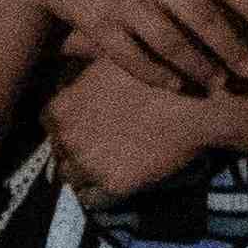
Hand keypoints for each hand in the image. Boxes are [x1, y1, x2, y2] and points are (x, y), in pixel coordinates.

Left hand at [38, 54, 226, 206]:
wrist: (198, 101)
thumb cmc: (156, 71)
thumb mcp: (108, 55)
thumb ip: (80, 56)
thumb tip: (62, 47)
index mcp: (59, 109)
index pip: (49, 126)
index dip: (68, 126)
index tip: (86, 125)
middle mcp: (65, 139)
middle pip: (60, 153)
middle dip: (77, 150)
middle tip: (101, 146)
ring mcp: (88, 164)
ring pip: (73, 178)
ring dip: (86, 174)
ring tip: (108, 165)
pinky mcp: (113, 185)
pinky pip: (93, 200)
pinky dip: (101, 195)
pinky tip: (116, 182)